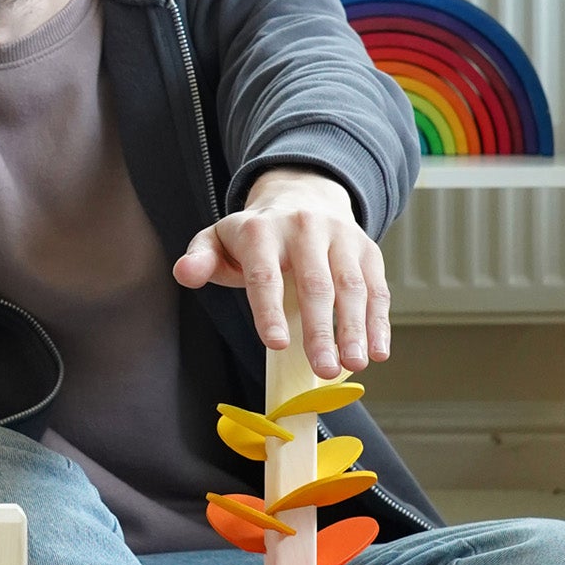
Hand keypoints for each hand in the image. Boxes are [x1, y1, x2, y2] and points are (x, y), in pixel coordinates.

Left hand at [173, 169, 390, 379]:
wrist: (302, 195)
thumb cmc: (255, 234)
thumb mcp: (219, 239)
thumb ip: (200, 259)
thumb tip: (184, 273)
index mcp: (262, 231)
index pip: (264, 275)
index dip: (269, 310)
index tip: (275, 344)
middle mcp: (304, 229)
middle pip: (314, 285)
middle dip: (321, 330)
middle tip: (323, 369)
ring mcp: (340, 237)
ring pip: (351, 286)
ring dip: (355, 329)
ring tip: (354, 364)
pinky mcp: (366, 249)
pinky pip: (376, 287)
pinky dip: (379, 321)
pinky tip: (378, 350)